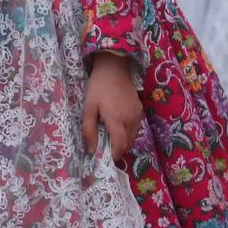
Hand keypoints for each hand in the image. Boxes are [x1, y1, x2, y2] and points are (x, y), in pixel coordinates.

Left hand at [83, 51, 142, 166]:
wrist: (114, 68)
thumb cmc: (98, 88)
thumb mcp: (88, 108)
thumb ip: (89, 131)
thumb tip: (91, 150)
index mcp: (117, 120)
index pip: (120, 146)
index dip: (113, 156)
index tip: (104, 160)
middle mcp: (130, 119)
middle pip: (128, 144)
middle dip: (118, 151)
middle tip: (105, 150)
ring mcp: (137, 114)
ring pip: (133, 137)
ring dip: (124, 143)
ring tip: (111, 140)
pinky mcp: (139, 109)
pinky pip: (136, 128)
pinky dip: (128, 134)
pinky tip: (118, 128)